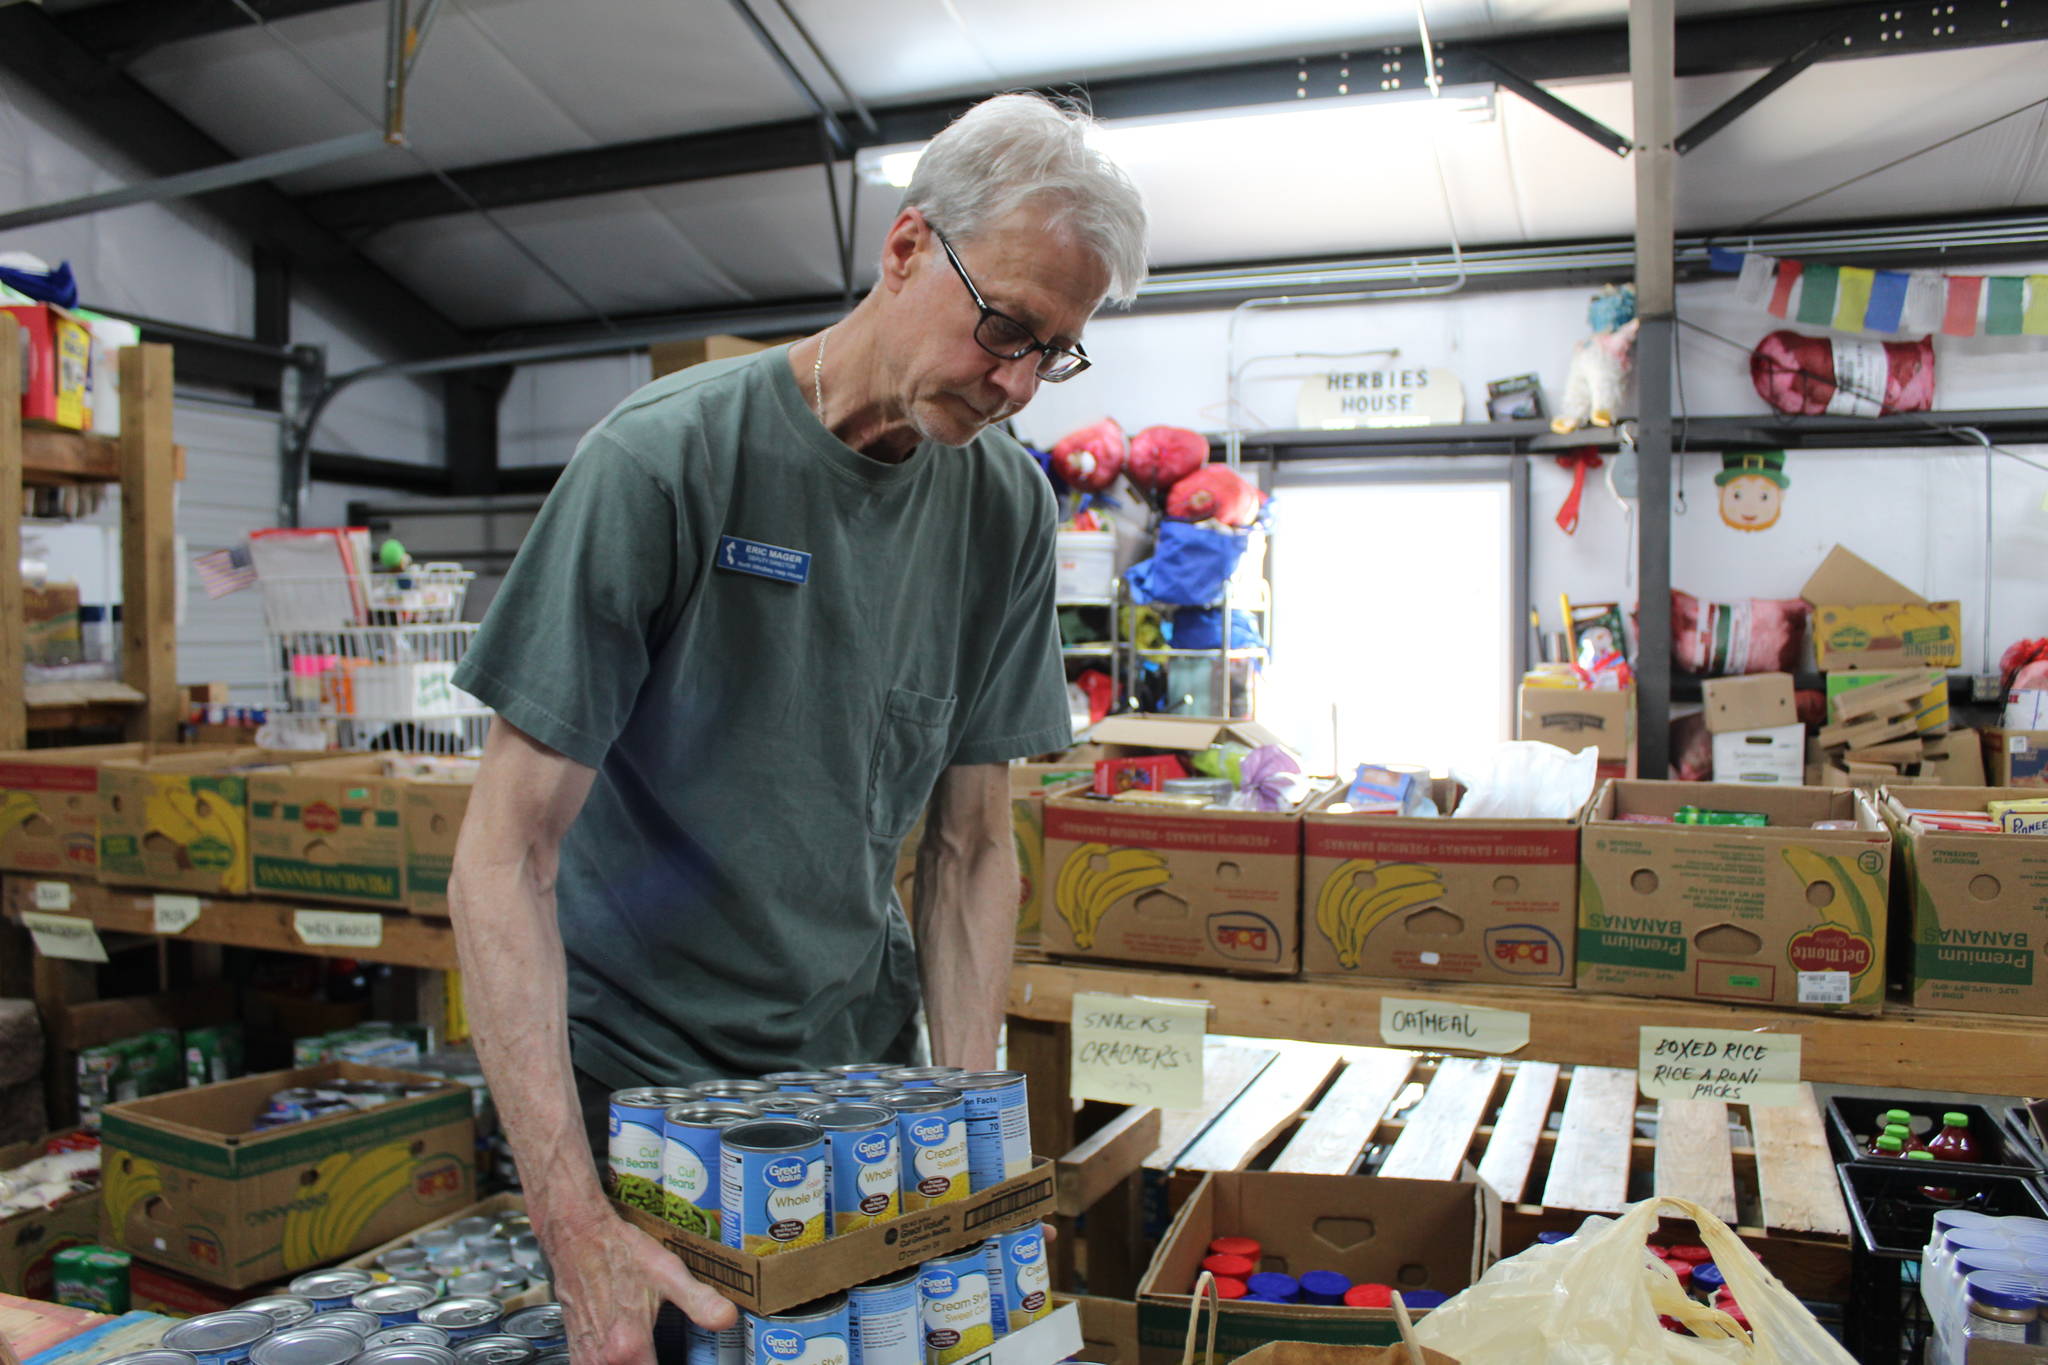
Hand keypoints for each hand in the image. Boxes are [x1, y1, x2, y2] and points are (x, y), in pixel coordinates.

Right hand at [544, 1206, 734, 1364]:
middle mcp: (603, 1358)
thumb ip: (699, 1301)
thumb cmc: (619, 1251)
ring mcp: (585, 1355)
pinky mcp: (575, 1348)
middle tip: (665, 1352)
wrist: (578, 1236)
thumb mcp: (668, 1273)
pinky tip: (626, 1354)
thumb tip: (728, 1317)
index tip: (681, 1360)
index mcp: (628, 1346)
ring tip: (650, 1354)